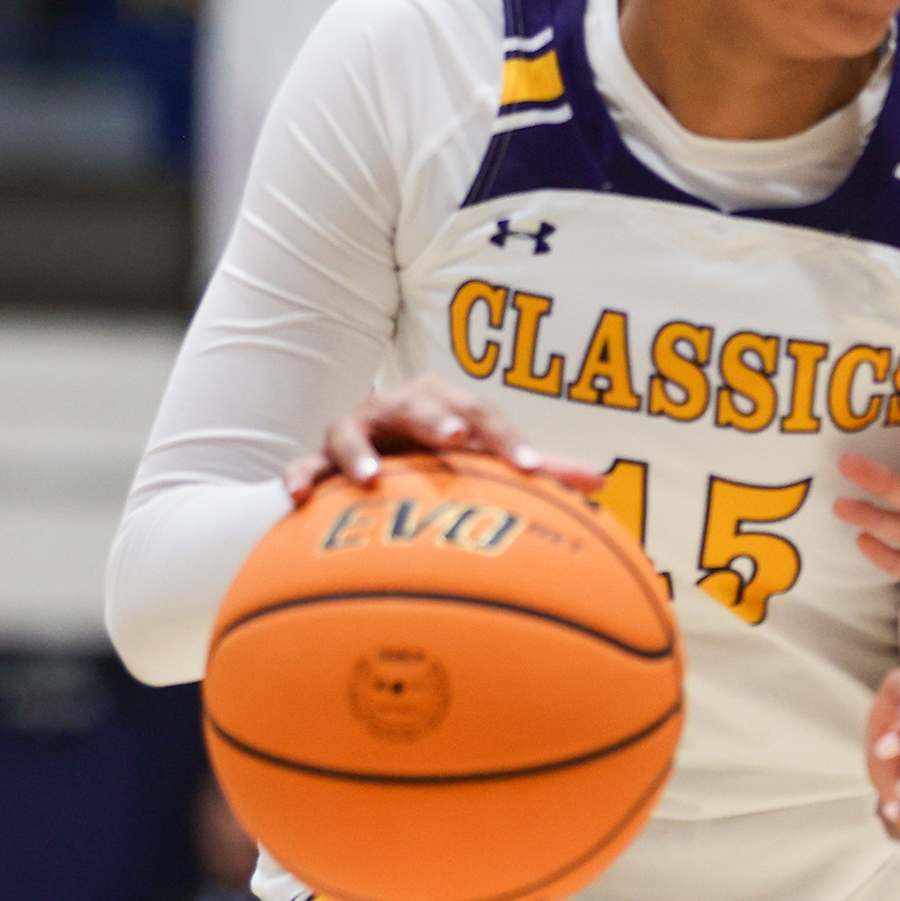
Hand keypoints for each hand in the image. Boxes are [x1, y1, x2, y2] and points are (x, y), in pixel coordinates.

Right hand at [281, 374, 604, 502]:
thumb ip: (539, 469)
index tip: (529, 468)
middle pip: (416, 405)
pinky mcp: (318, 459)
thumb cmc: (442, 457)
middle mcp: (398, 411)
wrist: (376, 458)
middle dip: (436, 418)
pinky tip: (298, 496)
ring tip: (372, 477)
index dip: (508, 438)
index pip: (483, 415)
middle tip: (456, 438)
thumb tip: (601, 480)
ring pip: (351, 430)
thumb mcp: (486, 459)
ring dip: (360, 451)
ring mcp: (355, 432)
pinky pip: (302, 464)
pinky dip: (299, 474)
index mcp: (446, 406)